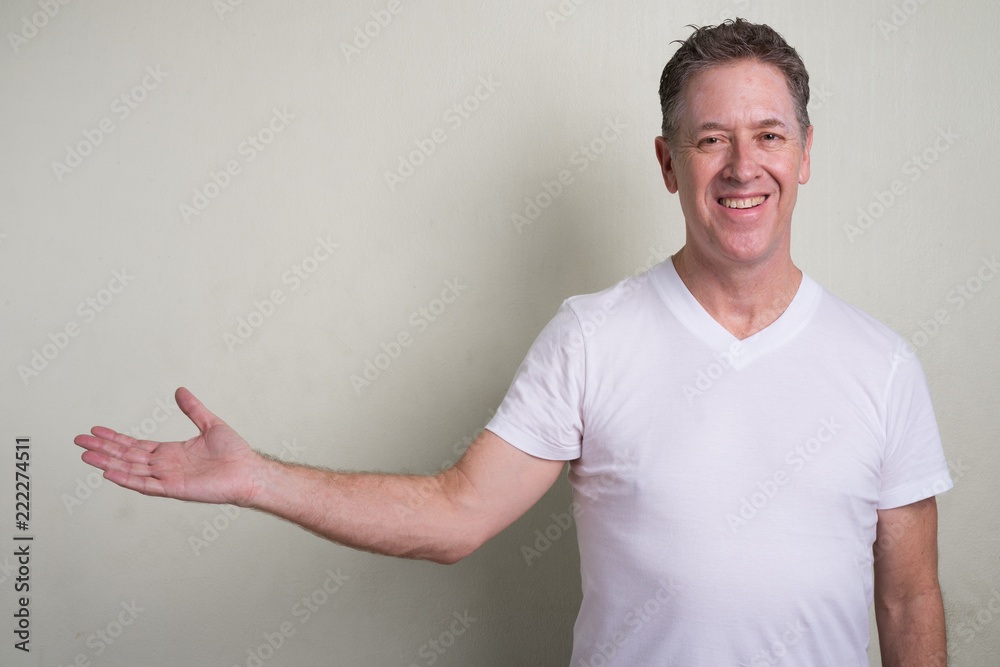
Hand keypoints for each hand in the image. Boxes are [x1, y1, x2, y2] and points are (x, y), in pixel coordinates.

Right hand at [74, 387, 260, 505]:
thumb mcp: (210, 424)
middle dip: (102, 449)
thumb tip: (180, 390)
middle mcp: (165, 466)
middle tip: (78, 442)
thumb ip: (193, 409)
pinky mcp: (174, 488)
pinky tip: (109, 472)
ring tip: (85, 455)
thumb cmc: (234, 453)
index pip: (135, 445)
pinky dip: (126, 478)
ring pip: (130, 469)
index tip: (96, 431)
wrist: (249, 471)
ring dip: (107, 462)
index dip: (115, 438)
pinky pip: (145, 484)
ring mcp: (167, 478)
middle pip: (126, 456)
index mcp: (170, 452)